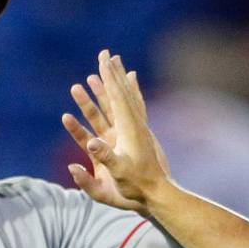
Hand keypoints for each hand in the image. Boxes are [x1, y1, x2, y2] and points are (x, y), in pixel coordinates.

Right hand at [63, 49, 172, 213]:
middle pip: (122, 92)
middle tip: (105, 53)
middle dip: (113, 72)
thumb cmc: (136, 187)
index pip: (117, 97)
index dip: (109, 78)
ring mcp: (138, 129)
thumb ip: (105, 156)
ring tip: (113, 63)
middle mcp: (135, 125)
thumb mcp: (118, 173)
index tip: (102, 60)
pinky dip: (131, 93)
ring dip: (118, 81)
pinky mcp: (140, 135)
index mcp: (129, 130)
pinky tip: (132, 84)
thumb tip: (91, 141)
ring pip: (127, 98)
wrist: (157, 194)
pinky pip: (135, 107)